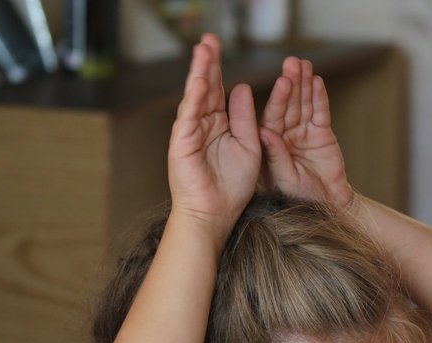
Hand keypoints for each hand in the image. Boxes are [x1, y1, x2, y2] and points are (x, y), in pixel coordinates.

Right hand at [168, 34, 261, 238]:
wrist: (216, 213)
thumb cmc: (232, 186)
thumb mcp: (248, 145)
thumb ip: (244, 117)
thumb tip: (241, 87)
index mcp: (219, 124)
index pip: (219, 90)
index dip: (218, 68)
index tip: (218, 46)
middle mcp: (203, 124)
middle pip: (205, 87)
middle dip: (207, 63)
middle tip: (209, 39)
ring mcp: (191, 132)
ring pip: (196, 97)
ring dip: (200, 73)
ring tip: (204, 50)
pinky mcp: (183, 144)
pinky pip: (190, 117)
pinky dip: (195, 99)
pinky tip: (201, 81)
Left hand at [259, 55, 354, 207]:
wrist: (327, 207)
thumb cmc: (300, 198)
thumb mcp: (284, 180)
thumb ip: (275, 156)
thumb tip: (264, 132)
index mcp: (270, 144)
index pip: (272, 116)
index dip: (278, 98)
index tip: (283, 81)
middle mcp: (285, 134)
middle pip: (288, 104)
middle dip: (291, 83)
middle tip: (293, 63)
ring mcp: (304, 133)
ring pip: (304, 104)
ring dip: (304, 84)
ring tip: (305, 64)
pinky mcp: (322, 134)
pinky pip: (320, 113)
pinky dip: (320, 98)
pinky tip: (318, 82)